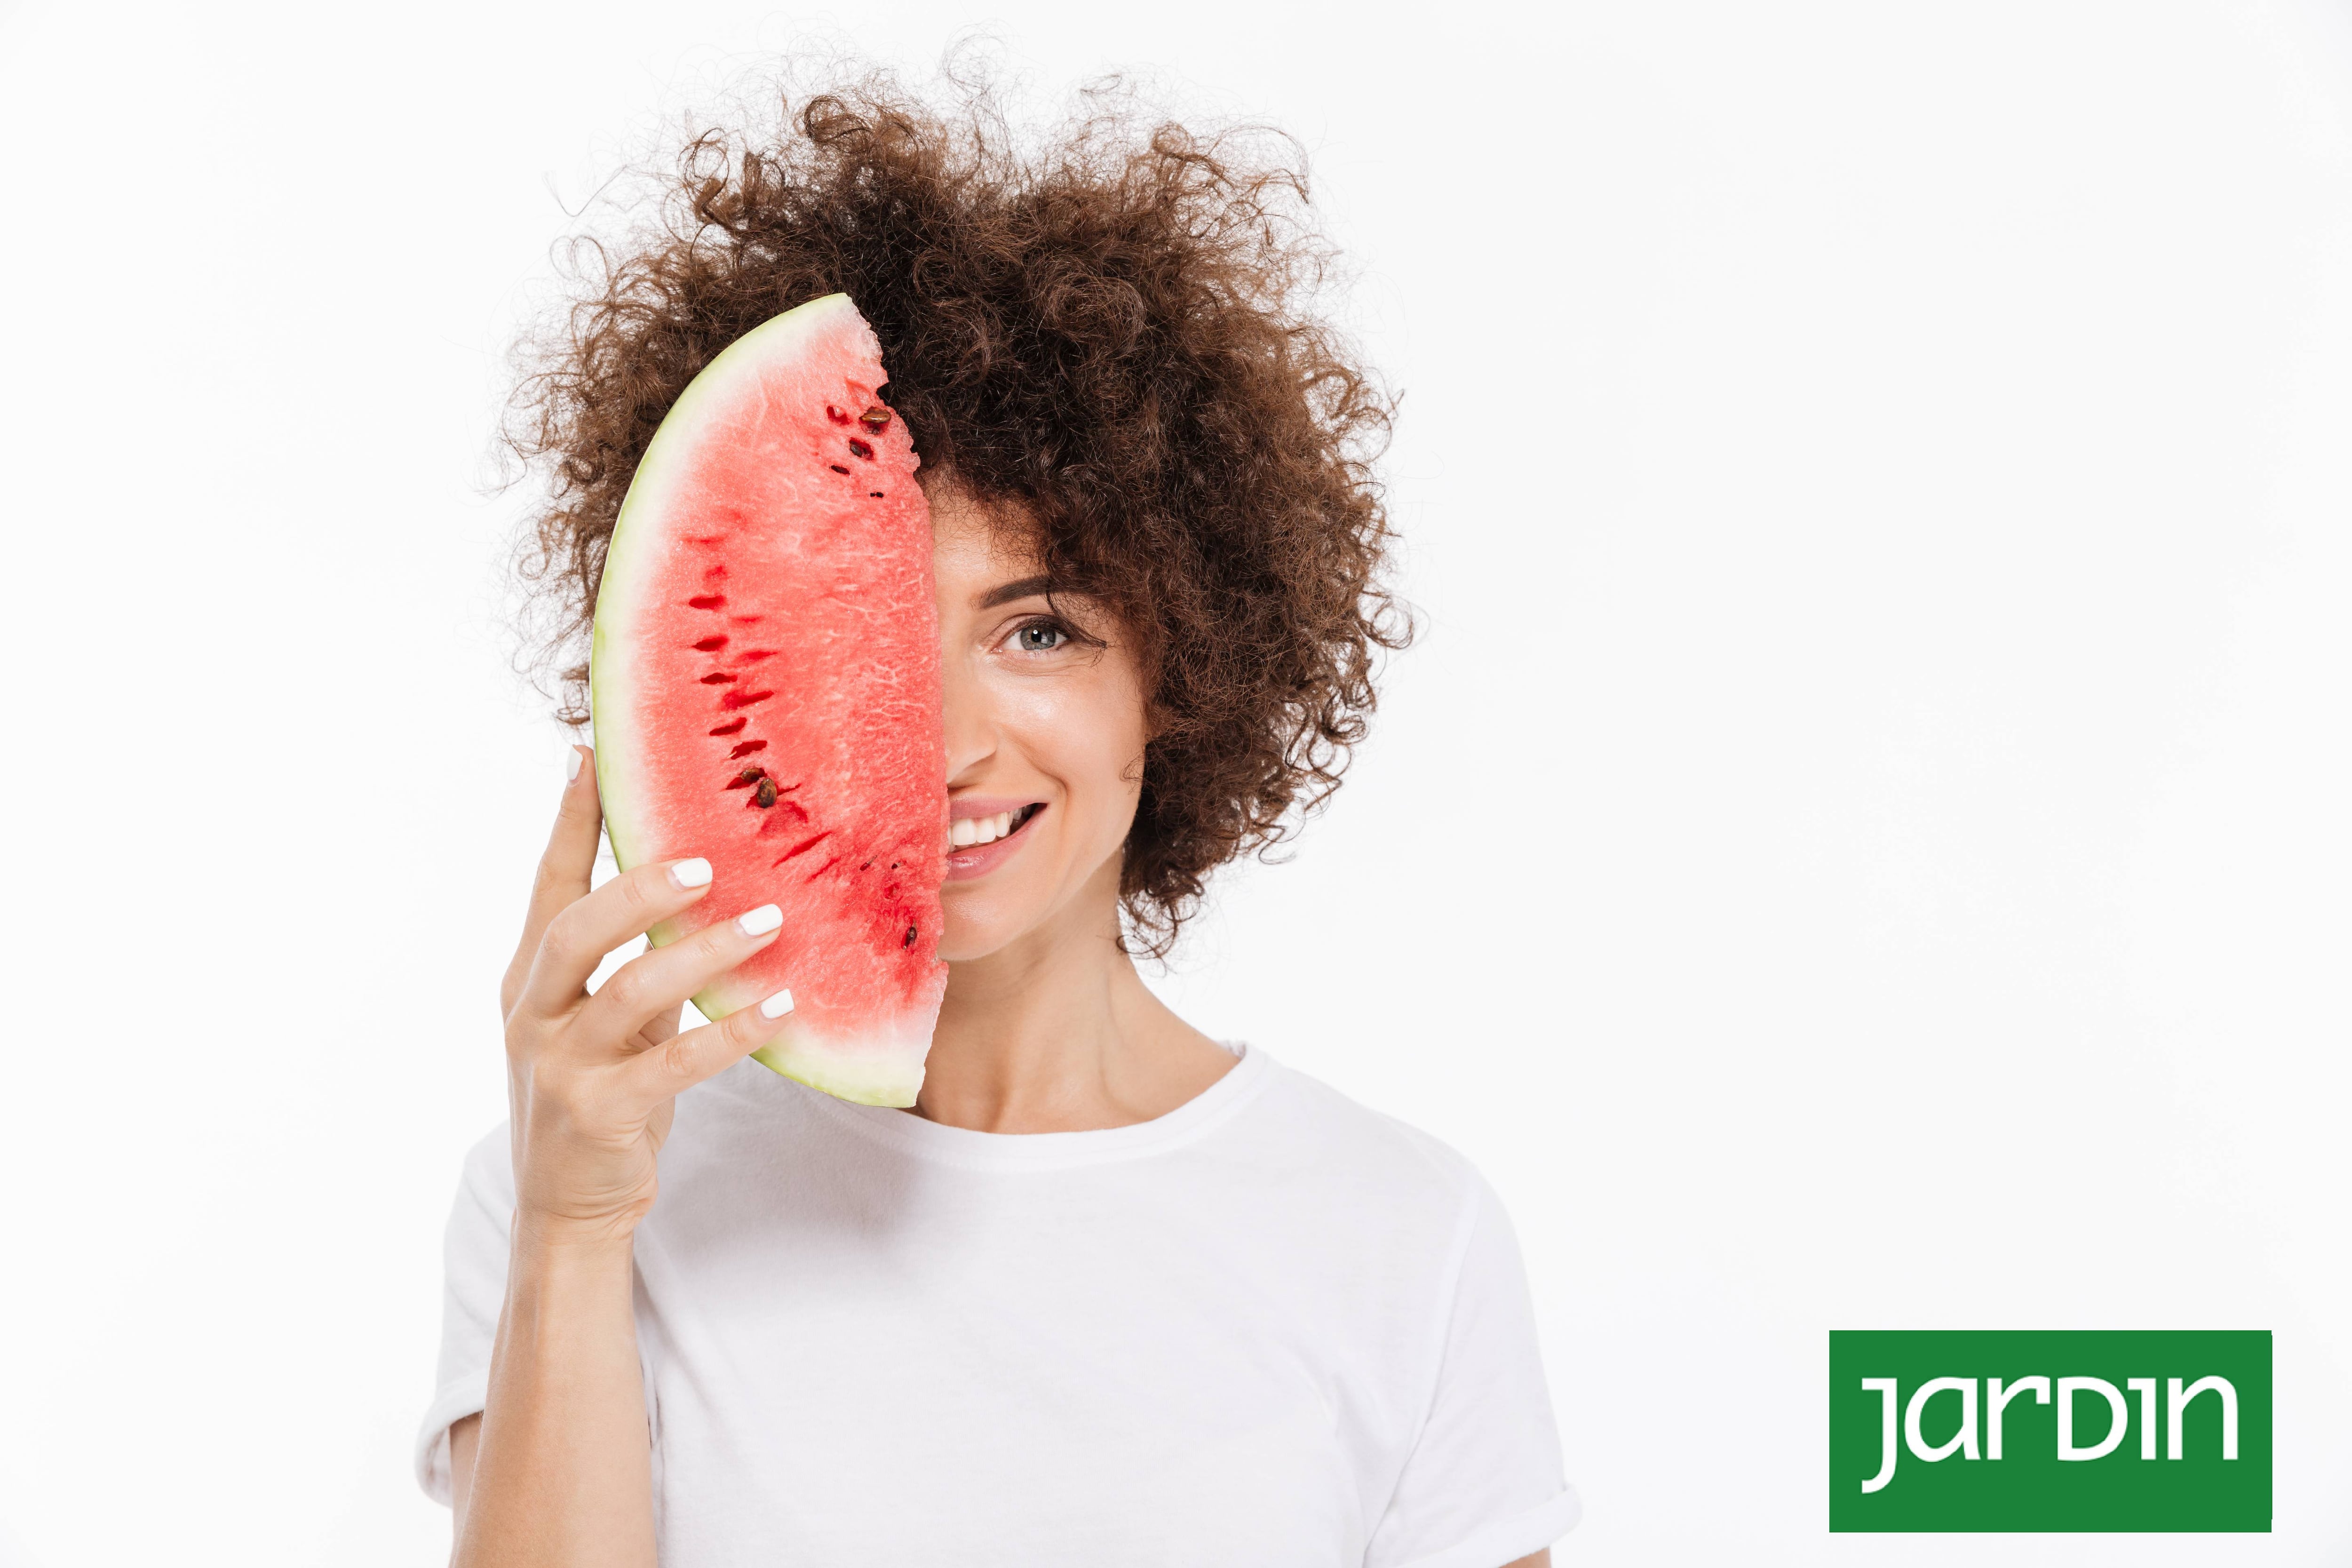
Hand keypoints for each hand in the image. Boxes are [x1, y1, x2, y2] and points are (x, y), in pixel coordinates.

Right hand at [498, 745, 794, 1244]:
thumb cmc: (601, 1094)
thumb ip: (635, 958)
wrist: (567, 1206)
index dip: (569, 820)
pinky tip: (783, 1007)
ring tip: (769, 921)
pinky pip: (674, 1062)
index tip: (591, 755)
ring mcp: (560, 1065)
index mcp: (530, 977)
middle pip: (576, 928)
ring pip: (630, 990)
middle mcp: (534, 1013)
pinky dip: (732, 1031)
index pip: (548, 883)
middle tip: (705, 861)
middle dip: (638, 888)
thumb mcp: (607, 1019)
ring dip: (705, 952)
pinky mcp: (599, 1113)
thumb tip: (696, 885)